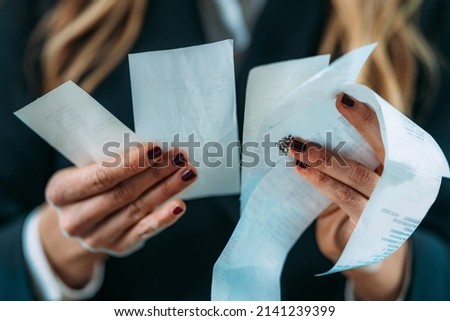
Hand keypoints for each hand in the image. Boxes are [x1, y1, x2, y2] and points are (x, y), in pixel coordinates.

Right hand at [41, 144, 196, 287]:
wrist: (82, 218)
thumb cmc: (90, 183)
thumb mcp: (87, 168)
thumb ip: (111, 160)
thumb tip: (155, 148)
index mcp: (61, 192)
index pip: (100, 176)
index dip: (131, 162)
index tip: (158, 147)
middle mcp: (74, 220)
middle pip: (123, 193)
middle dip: (155, 172)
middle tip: (179, 156)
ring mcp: (96, 237)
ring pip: (137, 209)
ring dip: (166, 189)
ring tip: (187, 173)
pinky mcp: (118, 247)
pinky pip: (144, 231)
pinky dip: (163, 218)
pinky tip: (179, 204)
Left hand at [289, 93, 408, 299]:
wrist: (366, 251)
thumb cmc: (358, 203)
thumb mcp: (356, 176)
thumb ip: (347, 154)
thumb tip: (313, 125)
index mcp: (399, 166)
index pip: (389, 135)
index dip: (369, 115)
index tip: (344, 97)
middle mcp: (399, 183)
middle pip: (383, 148)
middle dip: (359, 125)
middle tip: (332, 106)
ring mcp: (386, 204)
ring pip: (358, 174)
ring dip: (325, 157)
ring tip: (298, 146)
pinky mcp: (370, 224)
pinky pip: (345, 197)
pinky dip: (322, 182)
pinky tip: (302, 171)